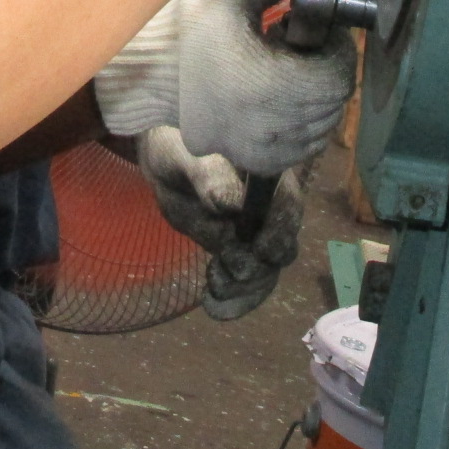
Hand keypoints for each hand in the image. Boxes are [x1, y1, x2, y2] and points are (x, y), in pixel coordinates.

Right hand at [93, 0, 354, 175]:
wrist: (147, 75)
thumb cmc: (186, 29)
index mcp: (270, 86)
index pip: (339, 74)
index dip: (334, 46)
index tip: (307, 27)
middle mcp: (272, 128)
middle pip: (334, 99)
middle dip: (323, 67)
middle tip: (291, 43)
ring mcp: (266, 151)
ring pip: (323, 124)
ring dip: (315, 94)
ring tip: (280, 67)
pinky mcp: (258, 162)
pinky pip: (304, 144)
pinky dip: (302, 120)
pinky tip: (274, 95)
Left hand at [138, 127, 303, 320]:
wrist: (162, 160)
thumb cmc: (176, 143)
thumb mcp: (186, 155)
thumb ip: (208, 176)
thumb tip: (231, 205)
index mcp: (266, 173)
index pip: (286, 203)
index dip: (280, 229)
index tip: (261, 249)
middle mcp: (268, 206)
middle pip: (282, 245)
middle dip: (260, 267)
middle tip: (228, 271)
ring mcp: (254, 233)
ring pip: (265, 271)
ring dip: (245, 290)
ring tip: (214, 288)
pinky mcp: (237, 250)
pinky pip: (245, 280)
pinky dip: (234, 299)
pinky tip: (213, 306)